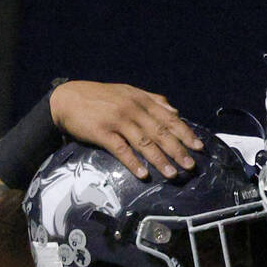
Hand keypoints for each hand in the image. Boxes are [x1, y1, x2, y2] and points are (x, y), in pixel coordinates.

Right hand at [50, 81, 204, 179]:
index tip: (198, 147)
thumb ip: (153, 100)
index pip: (169, 118)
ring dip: (159, 160)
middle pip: (160, 132)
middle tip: (190, 166)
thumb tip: (175, 110)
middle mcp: (132, 109)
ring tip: (172, 174)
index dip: (185, 133)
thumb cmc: (100, 97)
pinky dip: (133, 162)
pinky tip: (143, 174)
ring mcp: (117, 120)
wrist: (67, 98)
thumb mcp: (128, 92)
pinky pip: (121, 150)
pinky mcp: (102, 132)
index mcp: (141, 100)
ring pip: (144, 142)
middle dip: (177, 150)